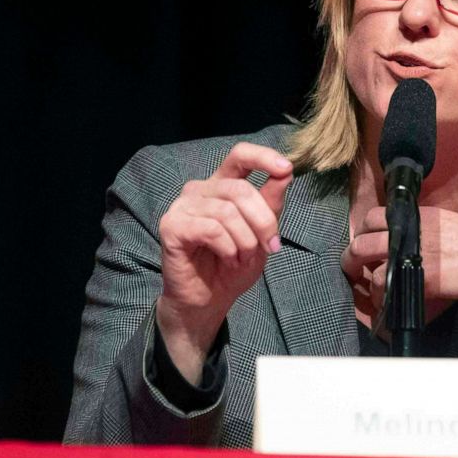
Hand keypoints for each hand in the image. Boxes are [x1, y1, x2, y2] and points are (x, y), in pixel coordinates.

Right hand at [156, 142, 292, 382]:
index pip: (239, 155)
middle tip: (271, 247)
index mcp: (222, 185)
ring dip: (245, 241)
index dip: (263, 157)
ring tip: (243, 259)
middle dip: (263, 221)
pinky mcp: (172, 226)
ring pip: (227, 212)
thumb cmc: (232, 266)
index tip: (286, 168)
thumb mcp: (261, 235)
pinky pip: (211, 229)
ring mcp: (183, 206)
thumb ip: (270, 204)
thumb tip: (285, 172)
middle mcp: (200, 190)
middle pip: (239, 188)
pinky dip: (228, 248)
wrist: (207, 301)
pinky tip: (228, 259)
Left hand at [341, 206, 457, 326]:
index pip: (375, 214)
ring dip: (360, 275)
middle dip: (351, 253)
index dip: (364, 230)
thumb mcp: (449, 225)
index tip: (364, 243)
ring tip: (366, 288)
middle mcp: (410, 228)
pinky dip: (379, 294)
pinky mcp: (416, 273)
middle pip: (362, 235)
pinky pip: (382, 282)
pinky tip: (386, 301)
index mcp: (418, 215)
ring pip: (364, 257)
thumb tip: (410, 240)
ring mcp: (411, 249)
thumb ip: (426, 230)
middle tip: (351, 266)